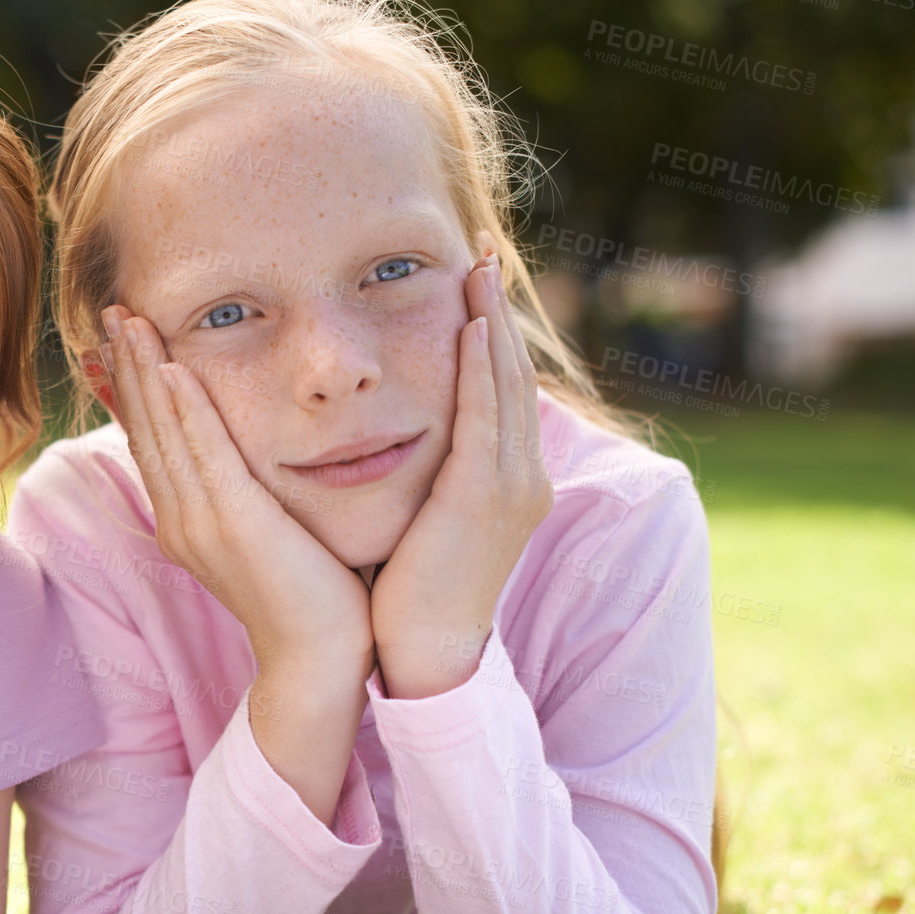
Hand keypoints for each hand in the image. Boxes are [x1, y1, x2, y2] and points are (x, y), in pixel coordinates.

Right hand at [100, 305, 373, 686]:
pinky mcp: (233, 524)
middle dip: (126, 364)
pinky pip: (204, 453)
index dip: (132, 384)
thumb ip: (249, 493)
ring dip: (144, 369)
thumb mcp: (268, 532)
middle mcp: (180, 519)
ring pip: (162, 430)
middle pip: (144, 426)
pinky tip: (172, 367)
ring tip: (129, 318)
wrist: (319, 660)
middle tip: (114, 307)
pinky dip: (184, 408)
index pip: (151, 438)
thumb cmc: (310, 596)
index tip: (124, 335)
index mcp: (184, 520)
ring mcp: (200, 523)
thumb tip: (249, 459)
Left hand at [370, 250, 553, 697]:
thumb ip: (424, 475)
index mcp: (509, 481)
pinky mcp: (483, 498)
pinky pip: (485, 416)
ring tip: (478, 270)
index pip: (500, 391)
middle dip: (497, 313)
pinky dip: (481, 368)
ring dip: (493, 322)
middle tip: (481, 257)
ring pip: (504, 385)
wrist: (423, 654)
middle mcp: (522, 477)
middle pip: (511, 375)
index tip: (472, 288)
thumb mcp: (427, 520)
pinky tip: (473, 326)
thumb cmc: (412, 593)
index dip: (491, 337)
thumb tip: (392, 438)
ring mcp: (510, 486)